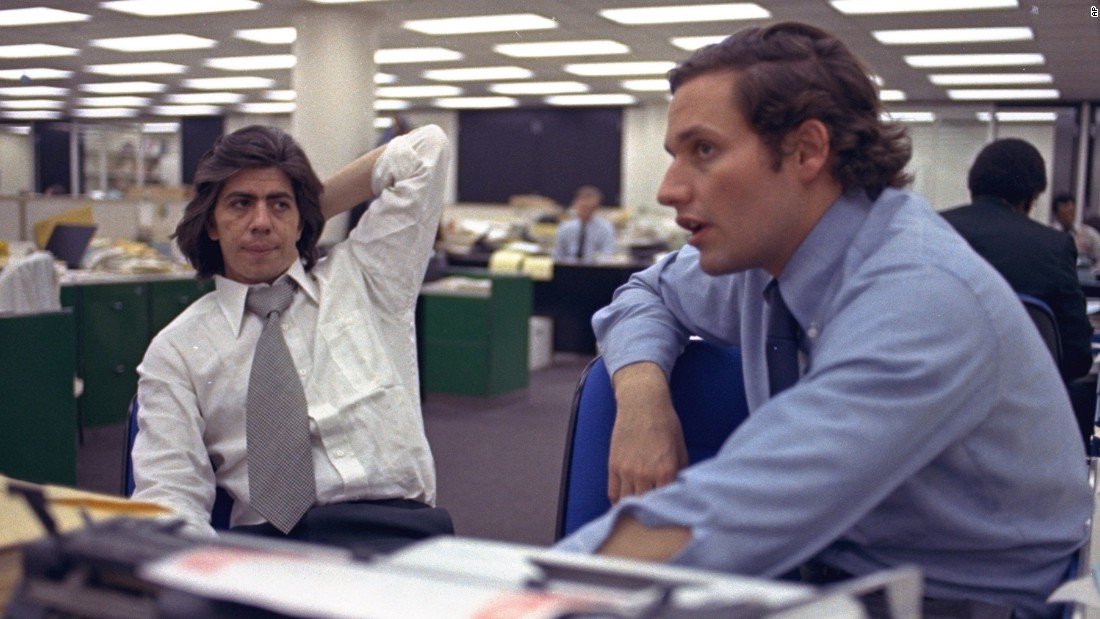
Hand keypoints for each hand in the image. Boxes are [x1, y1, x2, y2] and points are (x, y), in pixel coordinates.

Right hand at [607, 362, 687, 503]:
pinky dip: (619, 500)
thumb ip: (681, 471)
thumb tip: (680, 490)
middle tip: (654, 516)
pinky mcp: (613, 466)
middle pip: (645, 506)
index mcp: (666, 470)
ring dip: (633, 508)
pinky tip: (626, 502)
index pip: (666, 502)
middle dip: (650, 512)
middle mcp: (645, 474)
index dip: (668, 509)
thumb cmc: (665, 423)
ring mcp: (626, 471)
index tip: (670, 513)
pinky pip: (613, 493)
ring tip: (639, 512)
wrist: (642, 403)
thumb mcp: (680, 448)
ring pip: (627, 502)